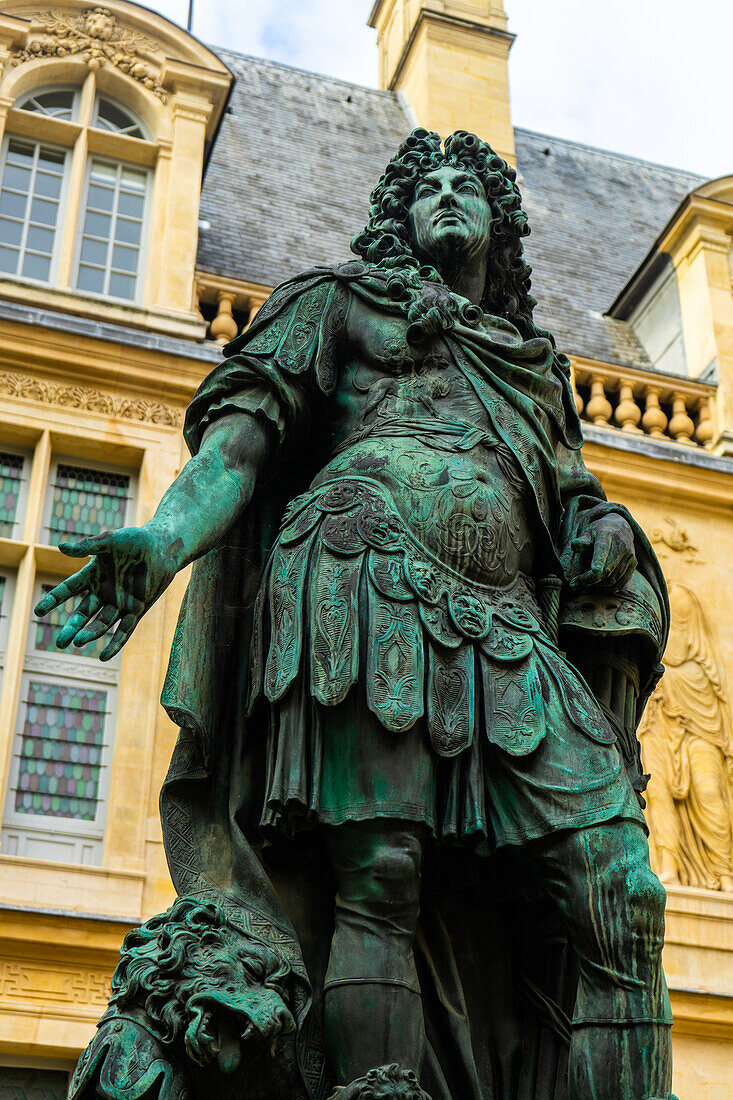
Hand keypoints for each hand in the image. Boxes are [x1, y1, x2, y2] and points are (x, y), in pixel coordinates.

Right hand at [34, 525, 180, 660]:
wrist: (163, 548)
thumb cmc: (135, 540)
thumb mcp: (109, 541)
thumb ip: (87, 546)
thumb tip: (61, 547)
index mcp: (93, 575)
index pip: (69, 589)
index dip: (54, 600)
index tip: (38, 612)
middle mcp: (103, 592)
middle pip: (83, 613)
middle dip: (72, 628)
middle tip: (60, 643)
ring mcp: (120, 603)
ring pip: (101, 623)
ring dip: (90, 633)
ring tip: (78, 643)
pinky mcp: (136, 610)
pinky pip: (124, 630)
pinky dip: (115, 643)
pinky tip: (104, 657)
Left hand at [568, 514, 635, 592]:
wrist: (621, 528)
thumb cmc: (599, 532)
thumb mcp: (589, 533)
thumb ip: (582, 541)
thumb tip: (574, 544)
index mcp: (607, 535)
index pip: (602, 549)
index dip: (599, 560)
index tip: (594, 570)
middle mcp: (621, 545)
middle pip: (607, 569)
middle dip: (590, 579)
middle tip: (575, 584)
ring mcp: (629, 555)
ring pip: (613, 578)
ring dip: (598, 585)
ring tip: (586, 583)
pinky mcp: (634, 564)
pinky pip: (621, 582)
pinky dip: (609, 588)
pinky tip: (599, 585)